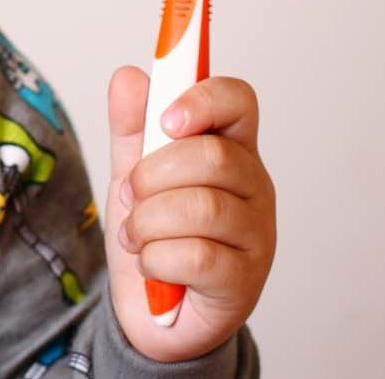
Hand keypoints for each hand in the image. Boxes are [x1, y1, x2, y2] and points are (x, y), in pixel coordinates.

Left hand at [103, 67, 275, 362]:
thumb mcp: (133, 169)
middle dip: (154, 173)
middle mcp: (253, 187)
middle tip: (129, 193)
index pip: (238, 101)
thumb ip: (130, 124)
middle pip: (214, 156)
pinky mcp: (245, 282)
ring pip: (205, 208)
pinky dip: (157, 257)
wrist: (150, 310)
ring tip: (134, 233)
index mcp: (230, 148)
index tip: (165, 120)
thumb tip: (128, 75)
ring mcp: (256, 236)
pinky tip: (150, 262)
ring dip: (148, 220)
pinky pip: (200, 257)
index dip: (203, 100)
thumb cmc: (154, 230)